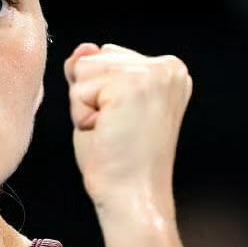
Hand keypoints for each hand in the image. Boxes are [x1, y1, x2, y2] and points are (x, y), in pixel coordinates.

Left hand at [63, 40, 192, 210]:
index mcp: (169, 69)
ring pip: (83, 71)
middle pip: (94, 59)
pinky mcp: (130, 87)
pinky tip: (107, 135)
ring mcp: (151, 74)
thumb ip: (95, 71)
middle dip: (92, 98)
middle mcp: (167, 66)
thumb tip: (85, 48)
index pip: (107, 56)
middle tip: (116, 131)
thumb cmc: (120, 161)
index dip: (101, 94)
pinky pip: (78, 90)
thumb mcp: (106, 104)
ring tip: (112, 133)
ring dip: (85, 108)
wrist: (133, 198)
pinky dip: (82, 117)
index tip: (125, 124)